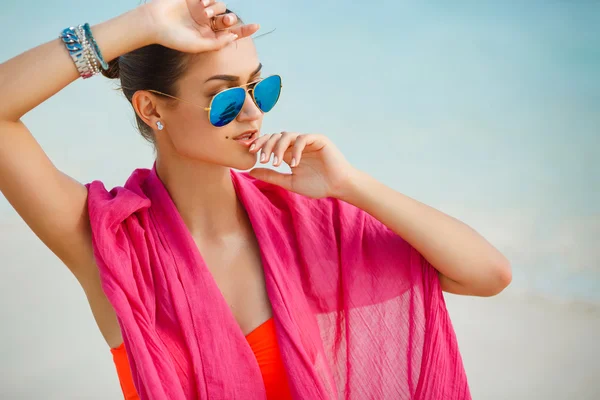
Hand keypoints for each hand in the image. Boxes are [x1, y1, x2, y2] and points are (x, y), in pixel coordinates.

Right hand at [144, 0, 259, 52]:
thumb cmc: (174, 38)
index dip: (244, 30)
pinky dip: (209, 0)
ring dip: (216, 9)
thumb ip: (217, 43)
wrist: (154, 22)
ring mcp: (201, 11)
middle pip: (228, 20)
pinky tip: (200, 4)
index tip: (256, 26)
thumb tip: (233, 37)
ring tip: (204, 13)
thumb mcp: (197, 46)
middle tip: (226, 21)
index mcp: (209, 37)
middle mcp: (207, 24)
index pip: (231, 34)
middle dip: (230, 19)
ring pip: (220, 7)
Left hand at [248, 132, 357, 198]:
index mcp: (288, 153)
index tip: (250, 151)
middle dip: (266, 145)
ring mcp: (307, 141)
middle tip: (262, 159)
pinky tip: (294, 164)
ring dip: (278, 148)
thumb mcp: (289, 182)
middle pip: (275, 136)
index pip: (270, 142)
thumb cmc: (317, 185)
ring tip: (275, 163)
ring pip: (287, 135)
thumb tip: (250, 170)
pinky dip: (296, 150)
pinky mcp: (318, 140)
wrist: (337, 186)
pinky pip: (302, 139)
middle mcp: (296, 145)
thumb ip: (271, 176)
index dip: (259, 143)